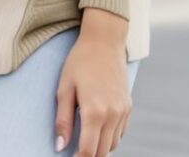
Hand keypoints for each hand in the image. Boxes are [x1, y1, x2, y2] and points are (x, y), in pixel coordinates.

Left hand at [54, 21, 130, 155]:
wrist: (104, 41)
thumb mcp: (64, 89)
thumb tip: (59, 146)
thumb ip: (62, 120)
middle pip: (101, 151)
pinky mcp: (128, 106)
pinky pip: (120, 132)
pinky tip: (97, 130)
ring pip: (112, 144)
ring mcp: (123, 111)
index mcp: (94, 112)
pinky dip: (109, 137)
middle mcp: (112, 115)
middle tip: (74, 152)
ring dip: (99, 148)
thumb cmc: (79, 62)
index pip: (87, 151)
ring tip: (84, 141)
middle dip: (88, 156)